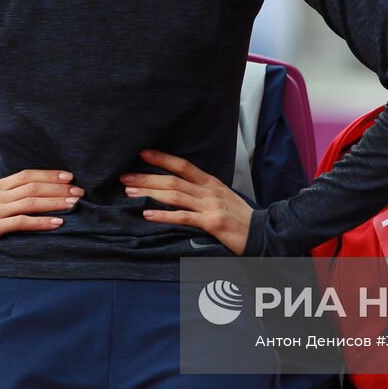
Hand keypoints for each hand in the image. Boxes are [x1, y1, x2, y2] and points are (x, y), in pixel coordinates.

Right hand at [0, 169, 82, 261]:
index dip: (49, 175)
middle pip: (33, 186)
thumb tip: (26, 193)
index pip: (27, 175)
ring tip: (74, 204)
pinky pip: (22, 222)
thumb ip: (2, 195)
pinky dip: (42, 221)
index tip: (68, 176)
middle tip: (79, 191)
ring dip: (55, 202)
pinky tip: (57, 223)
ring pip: (31, 202)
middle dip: (58, 187)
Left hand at [122, 150, 253, 254]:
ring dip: (150, 194)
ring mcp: (211, 206)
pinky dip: (164, 215)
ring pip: (175, 196)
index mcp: (211, 183)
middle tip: (124, 178)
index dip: (162, 159)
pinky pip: (183, 217)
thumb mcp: (223, 198)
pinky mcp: (213, 223)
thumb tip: (179, 189)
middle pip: (173, 180)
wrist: (263, 234)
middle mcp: (209, 191)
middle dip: (147, 178)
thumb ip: (203, 192)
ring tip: (129, 193)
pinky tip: (147, 215)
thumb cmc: (240, 218)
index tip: (142, 154)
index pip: (183, 165)